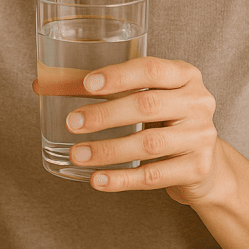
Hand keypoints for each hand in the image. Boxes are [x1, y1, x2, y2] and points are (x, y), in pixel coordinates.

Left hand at [33, 57, 222, 202]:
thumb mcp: (144, 96)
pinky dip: (122, 179)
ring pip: (149, 144)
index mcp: (185, 75)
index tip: (87, 84)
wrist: (205, 162)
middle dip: (105, 115)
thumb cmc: (164, 120)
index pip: (151, 69)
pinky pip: (153, 176)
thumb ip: (100, 89)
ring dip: (108, 150)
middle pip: (147, 106)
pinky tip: (97, 180)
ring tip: (77, 154)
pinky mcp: (197, 169)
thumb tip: (42, 85)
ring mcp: (202, 136)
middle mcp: (199, 102)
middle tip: (73, 123)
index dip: (118, 76)